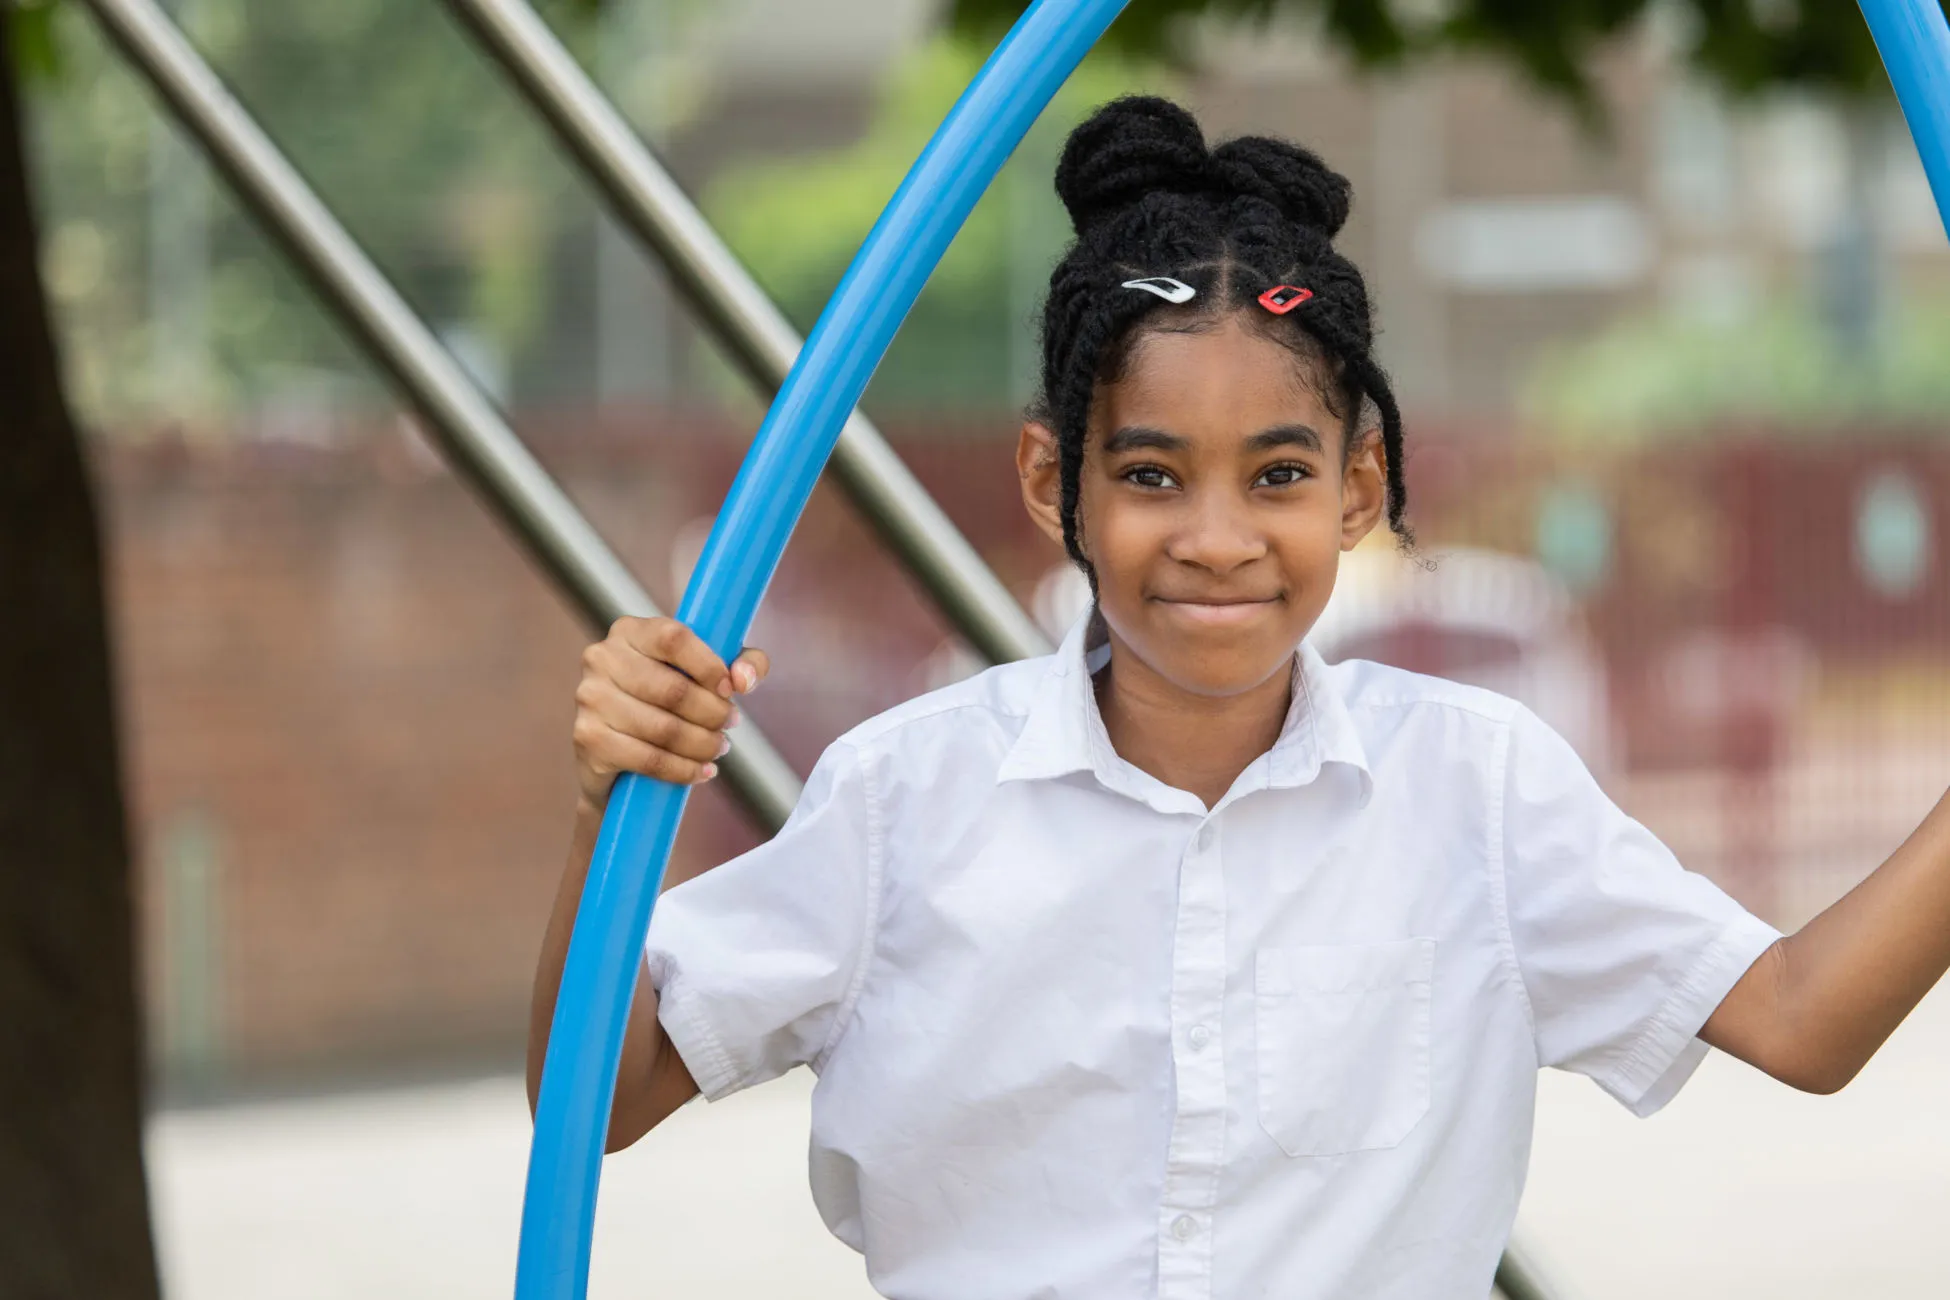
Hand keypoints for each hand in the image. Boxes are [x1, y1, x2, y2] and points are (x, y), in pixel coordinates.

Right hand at [572, 616, 768, 811]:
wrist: (615, 753)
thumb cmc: (669, 700)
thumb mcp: (710, 672)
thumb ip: (743, 662)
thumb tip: (744, 679)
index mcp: (630, 631)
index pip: (674, 639)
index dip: (709, 666)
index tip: (731, 689)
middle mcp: (602, 658)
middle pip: (673, 690)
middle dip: (713, 713)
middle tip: (730, 724)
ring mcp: (590, 698)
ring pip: (663, 728)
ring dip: (702, 744)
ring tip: (719, 747)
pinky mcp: (588, 738)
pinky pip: (647, 758)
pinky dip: (683, 770)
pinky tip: (702, 771)